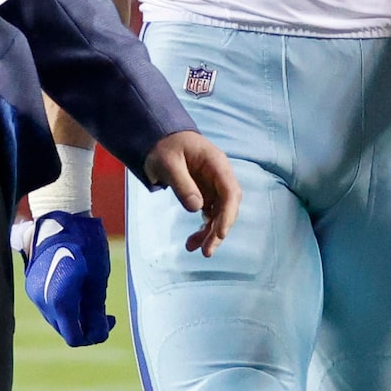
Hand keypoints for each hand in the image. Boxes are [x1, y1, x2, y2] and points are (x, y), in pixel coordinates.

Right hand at [21, 210, 114, 344]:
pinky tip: (78, 290)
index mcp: (59, 301)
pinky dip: (65, 305)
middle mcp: (41, 300)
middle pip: (64, 329)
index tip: (109, 322)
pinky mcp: (33, 284)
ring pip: (57, 318)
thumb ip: (95, 309)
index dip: (93, 337)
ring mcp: (34, 292)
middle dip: (85, 326)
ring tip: (93, 299)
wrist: (60, 215)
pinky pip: (50, 305)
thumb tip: (99, 332)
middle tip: (106, 314)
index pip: (74, 337)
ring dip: (75, 315)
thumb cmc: (85, 243)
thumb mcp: (98, 278)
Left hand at [145, 131, 239, 255]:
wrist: (159, 139)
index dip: (228, 214)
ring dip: (210, 233)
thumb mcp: (168, 163)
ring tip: (194, 249)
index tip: (221, 234)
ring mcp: (214, 186)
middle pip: (228, 206)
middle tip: (207, 251)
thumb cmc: (164, 147)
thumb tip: (196, 208)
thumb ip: (182, 184)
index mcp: (216, 163)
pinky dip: (203, 229)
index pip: (230, 192)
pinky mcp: (206, 194)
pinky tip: (193, 241)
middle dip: (219, 230)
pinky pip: (209, 214)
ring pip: (220, 214)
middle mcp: (220, 176)